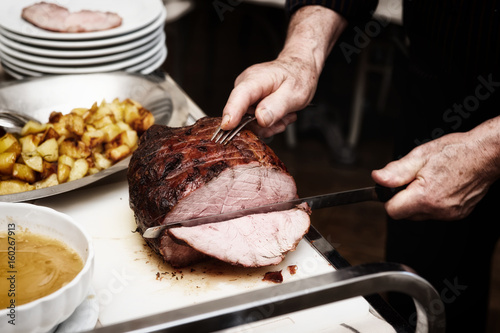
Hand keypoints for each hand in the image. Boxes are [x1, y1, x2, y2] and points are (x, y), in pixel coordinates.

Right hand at [221, 56, 315, 136]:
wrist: (299, 68)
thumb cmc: (297, 76)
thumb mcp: (295, 93)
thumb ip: (277, 107)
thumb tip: (260, 119)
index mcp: (255, 79)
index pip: (239, 96)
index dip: (232, 113)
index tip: (227, 126)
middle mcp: (245, 86)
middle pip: (243, 116)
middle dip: (264, 125)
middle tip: (283, 118)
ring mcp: (245, 95)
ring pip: (249, 122)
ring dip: (270, 124)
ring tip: (284, 113)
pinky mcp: (248, 102)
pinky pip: (253, 120)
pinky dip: (269, 122)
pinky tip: (279, 113)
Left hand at [372, 130, 499, 220]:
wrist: (484, 154)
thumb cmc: (454, 152)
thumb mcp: (419, 156)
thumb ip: (395, 171)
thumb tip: (378, 179)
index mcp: (425, 197)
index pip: (392, 211)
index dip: (389, 198)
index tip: (393, 187)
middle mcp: (438, 210)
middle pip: (405, 214)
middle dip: (404, 198)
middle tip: (414, 179)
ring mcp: (449, 214)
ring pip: (420, 214)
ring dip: (418, 201)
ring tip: (429, 180)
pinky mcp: (458, 214)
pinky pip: (435, 212)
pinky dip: (432, 202)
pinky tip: (440, 186)